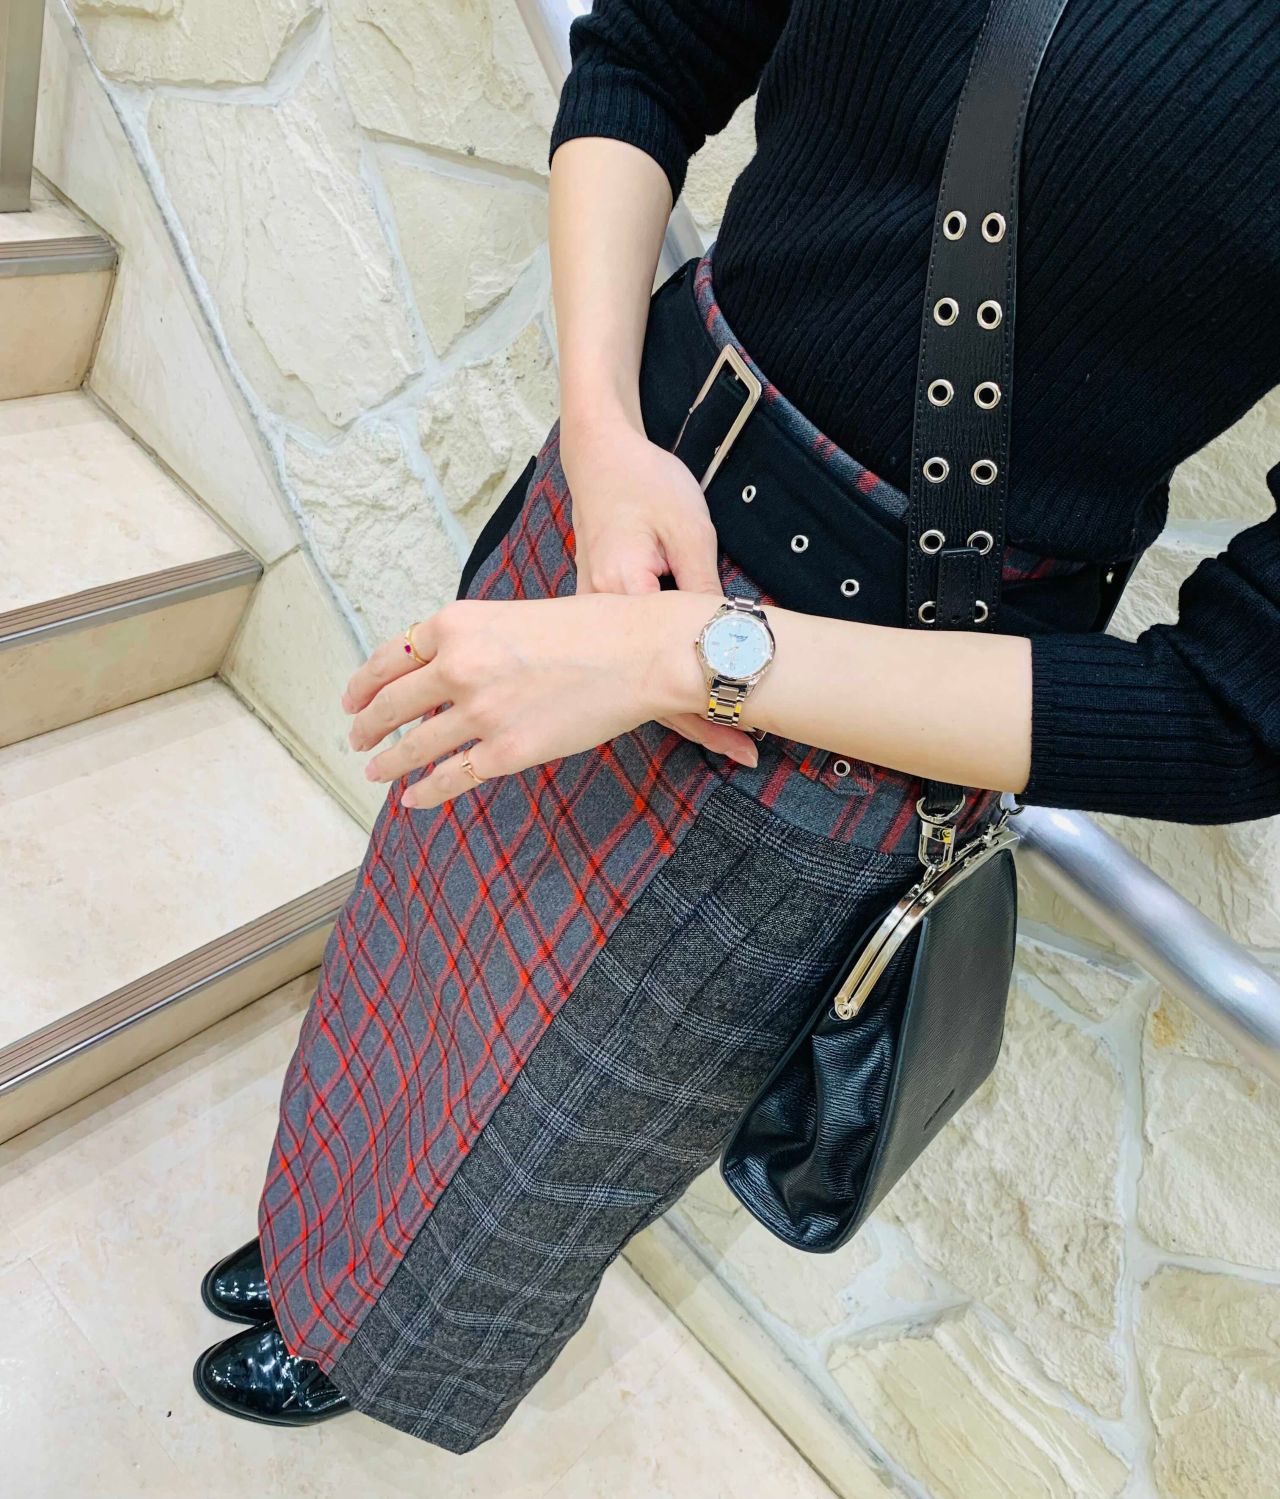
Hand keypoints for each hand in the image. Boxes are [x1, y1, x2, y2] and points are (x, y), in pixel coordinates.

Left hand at [343, 591, 744, 810]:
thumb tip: (443, 671)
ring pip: (414, 745)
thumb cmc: (594, 629)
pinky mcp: (504, 752)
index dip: (363, 683)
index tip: (352, 699)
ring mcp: (479, 712)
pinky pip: (449, 777)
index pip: (390, 657)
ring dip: (388, 761)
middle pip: (391, 703)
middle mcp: (458, 666)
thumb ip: (473, 640)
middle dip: (367, 724)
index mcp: (456, 624)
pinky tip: (410, 799)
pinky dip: (423, 792)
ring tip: (374, 770)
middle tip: (356, 737)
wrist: (642, 653)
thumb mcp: (514, 614)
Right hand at [562, 416, 758, 765]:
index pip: (665, 675)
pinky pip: (626, 659)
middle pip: (647, 691)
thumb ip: (704, 592)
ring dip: (678, 705)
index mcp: (620, 595)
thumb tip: (726, 645)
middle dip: (700, 723)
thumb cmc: (647, 484)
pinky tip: (686, 696)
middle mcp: (596, 616)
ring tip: (725, 735)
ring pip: (635, 680)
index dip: (710, 710)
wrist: (601, 456)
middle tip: (745, 751)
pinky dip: (656, 679)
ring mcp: (591, 617)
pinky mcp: (596, 611)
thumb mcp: (690, 531)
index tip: (746, 739)